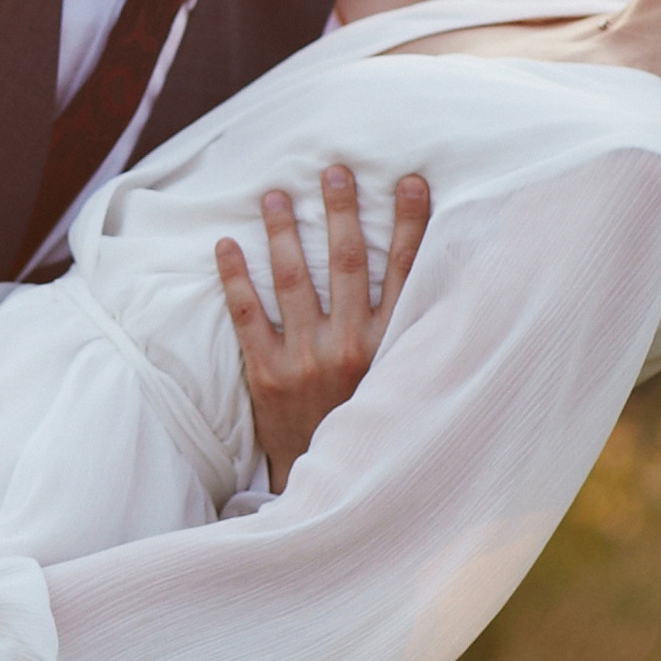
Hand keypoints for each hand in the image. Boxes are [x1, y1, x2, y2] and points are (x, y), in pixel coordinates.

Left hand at [215, 169, 430, 490]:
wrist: (335, 490)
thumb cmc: (373, 427)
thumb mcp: (407, 385)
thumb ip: (413, 339)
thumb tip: (436, 287)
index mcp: (393, 346)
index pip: (407, 271)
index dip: (409, 222)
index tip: (407, 180)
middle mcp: (352, 348)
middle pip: (347, 263)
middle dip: (341, 211)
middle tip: (332, 170)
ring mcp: (306, 360)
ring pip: (293, 281)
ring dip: (284, 232)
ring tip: (274, 195)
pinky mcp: (267, 376)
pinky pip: (247, 317)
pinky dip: (234, 279)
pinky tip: (225, 244)